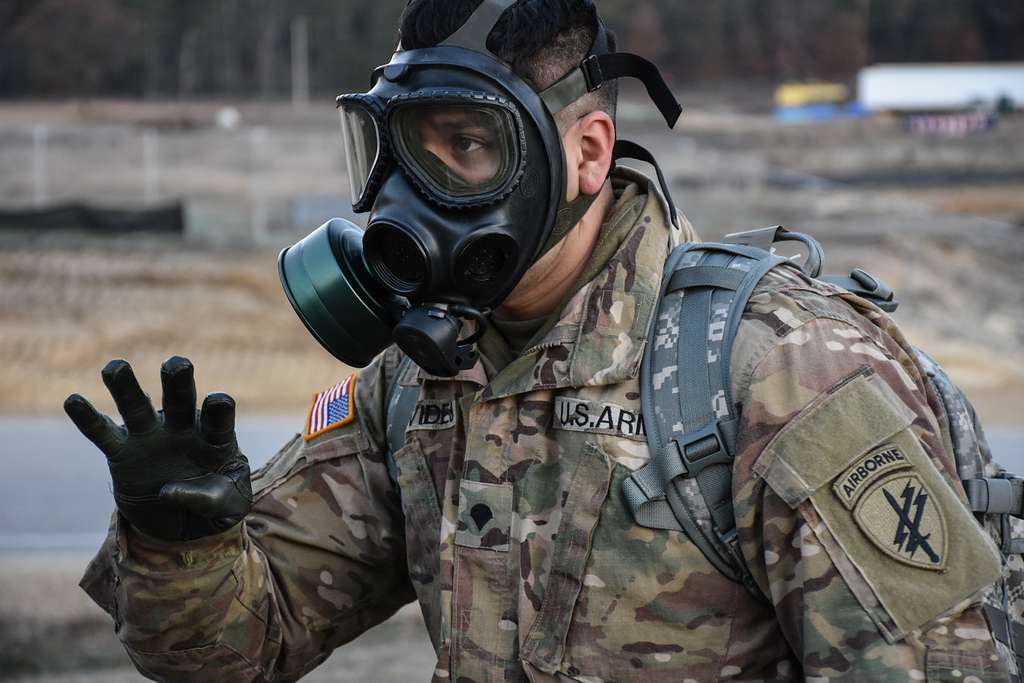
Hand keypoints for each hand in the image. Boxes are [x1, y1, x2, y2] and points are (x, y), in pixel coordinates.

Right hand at [64, 357, 252, 541]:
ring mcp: (150, 438)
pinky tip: (73, 400)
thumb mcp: (225, 508)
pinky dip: (88, 419)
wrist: (184, 519)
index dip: (218, 408)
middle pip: (179, 400)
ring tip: (115, 367)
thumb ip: (207, 499)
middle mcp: (182, 429)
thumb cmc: (216, 504)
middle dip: (178, 382)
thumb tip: (168, 491)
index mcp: (215, 437)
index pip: (218, 418)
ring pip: (137, 407)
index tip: (218, 401)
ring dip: (127, 387)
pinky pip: (103, 434)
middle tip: (176, 364)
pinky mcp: (122, 454)